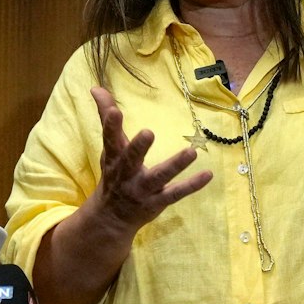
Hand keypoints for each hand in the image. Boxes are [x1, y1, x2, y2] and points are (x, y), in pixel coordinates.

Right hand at [86, 86, 211, 230]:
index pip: (110, 139)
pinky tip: (208, 175)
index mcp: (114, 158)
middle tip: (148, 133)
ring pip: (159, 177)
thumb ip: (106, 116)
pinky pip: (176, 193)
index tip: (114, 111)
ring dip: (175, 165)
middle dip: (139, 147)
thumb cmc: (113, 172)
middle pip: (132, 159)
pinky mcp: (157, 202)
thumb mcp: (109, 146)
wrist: (111, 217)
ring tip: (192, 152)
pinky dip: (192, 185)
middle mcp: (126, 174)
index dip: (111, 125)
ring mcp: (143, 189)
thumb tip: (96, 87)